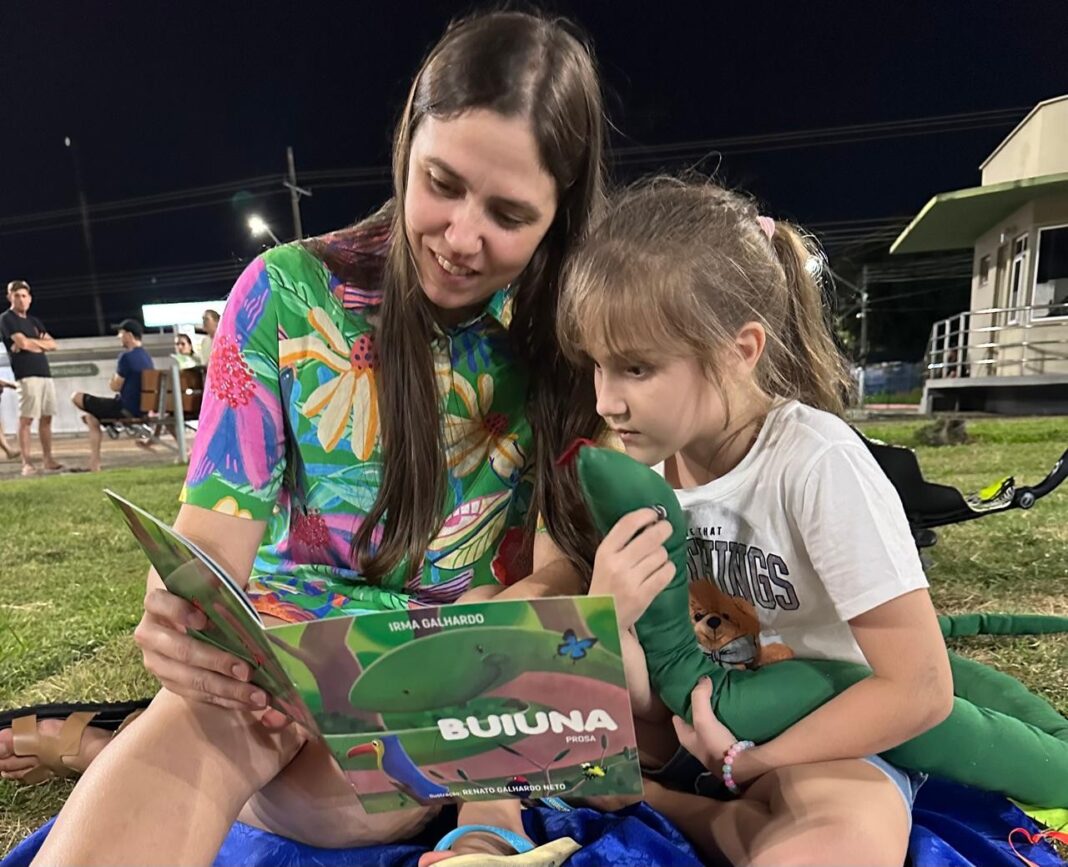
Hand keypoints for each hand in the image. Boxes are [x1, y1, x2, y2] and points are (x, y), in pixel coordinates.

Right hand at [134, 588, 283, 722]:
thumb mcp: (214, 582)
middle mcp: (150, 634)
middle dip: (216, 662)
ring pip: (190, 679)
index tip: (204, 620)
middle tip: (247, 671)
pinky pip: (196, 694)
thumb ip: (222, 581)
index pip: (158, 603)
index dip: (179, 611)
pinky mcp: (169, 682)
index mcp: (157, 604)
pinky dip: (224, 699)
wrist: (189, 615)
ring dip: (226, 689)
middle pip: (180, 650)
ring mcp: (157, 662)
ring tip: (257, 696)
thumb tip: (243, 585)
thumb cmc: (205, 595)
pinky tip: (248, 701)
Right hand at [589, 508, 673, 630]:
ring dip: (663, 554)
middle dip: (664, 529)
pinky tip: (662, 570)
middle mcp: (617, 564)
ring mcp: (631, 581)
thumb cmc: (605, 584)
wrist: (601, 619)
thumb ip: (622, 542)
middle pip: (651, 537)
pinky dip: (668, 569)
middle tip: (666, 528)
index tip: (654, 514)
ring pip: (661, 554)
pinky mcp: (643, 596)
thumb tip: (650, 521)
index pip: (628, 523)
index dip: (646, 514)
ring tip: (656, 560)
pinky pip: (666, 572)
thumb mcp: (604, 559)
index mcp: (605, 551)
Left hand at [671, 676, 736, 772]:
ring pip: (710, 717)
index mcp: (684, 735)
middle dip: (700, 700)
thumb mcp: (702, 719)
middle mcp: (696, 738)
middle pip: (695, 714)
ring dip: (715, 705)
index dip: (681, 699)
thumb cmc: (715, 744)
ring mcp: (712, 740)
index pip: (677, 712)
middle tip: (707, 684)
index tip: (689, 685)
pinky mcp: (727, 741)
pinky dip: (726, 712)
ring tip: (720, 688)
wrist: (740, 766)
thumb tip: (703, 678)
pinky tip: (731, 702)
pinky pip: (724, 722)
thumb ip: (699, 697)